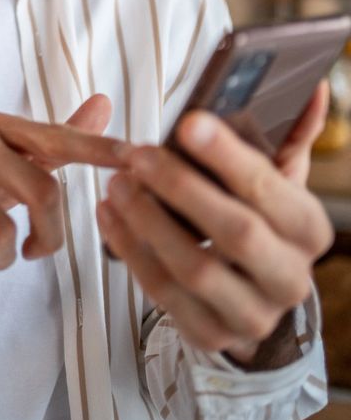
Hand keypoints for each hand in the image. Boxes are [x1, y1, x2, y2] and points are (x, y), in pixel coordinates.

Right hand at [0, 95, 118, 307]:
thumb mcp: (8, 159)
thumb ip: (57, 138)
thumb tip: (105, 103)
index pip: (58, 138)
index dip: (100, 151)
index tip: (137, 160)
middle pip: (40, 192)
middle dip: (49, 237)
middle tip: (35, 251)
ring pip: (0, 231)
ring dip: (4, 259)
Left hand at [96, 83, 333, 362]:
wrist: (255, 292)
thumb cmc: (259, 218)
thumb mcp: (279, 178)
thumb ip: (290, 133)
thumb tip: (309, 85)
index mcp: (308, 230)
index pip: (271, 188)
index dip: (228, 155)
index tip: (188, 122)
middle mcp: (289, 277)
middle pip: (235, 232)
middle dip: (180, 188)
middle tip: (137, 153)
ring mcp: (251, 314)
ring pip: (194, 269)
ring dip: (148, 221)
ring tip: (117, 182)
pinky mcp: (210, 334)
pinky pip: (163, 294)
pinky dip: (130, 250)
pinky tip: (109, 214)